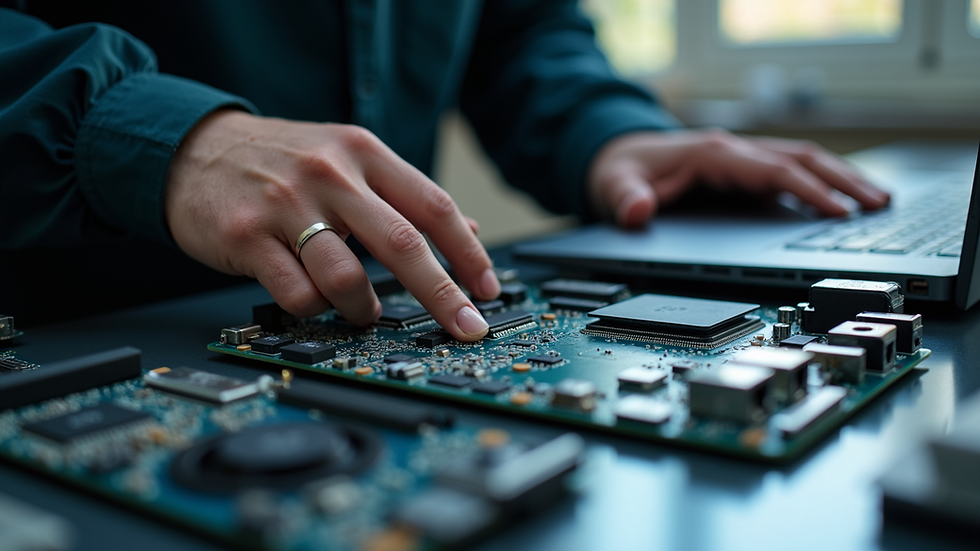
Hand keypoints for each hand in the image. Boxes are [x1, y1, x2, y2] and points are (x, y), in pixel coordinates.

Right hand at [164, 111, 499, 340]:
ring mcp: (286, 205)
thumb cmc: (280, 162)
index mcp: (363, 153)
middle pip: (403, 243)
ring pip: (347, 278)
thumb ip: (402, 194)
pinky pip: (297, 293)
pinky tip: (313, 300)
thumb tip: (466, 231)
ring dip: (364, 309)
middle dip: (443, 295)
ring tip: (364, 312)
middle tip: (466, 326)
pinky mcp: (247, 236)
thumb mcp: (346, 159)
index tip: (488, 289)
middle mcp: (330, 175)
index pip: (433, 206)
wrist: (192, 150)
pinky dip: (314, 309)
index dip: (469, 253)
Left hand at [587, 129, 890, 227]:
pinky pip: (791, 172)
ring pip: (803, 161)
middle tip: (879, 205)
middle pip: (800, 159)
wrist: (615, 157)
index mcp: (711, 153)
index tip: (839, 211)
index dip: (807, 191)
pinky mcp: (744, 171)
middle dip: (842, 181)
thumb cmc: (620, 171)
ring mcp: (742, 159)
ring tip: (880, 202)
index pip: (771, 170)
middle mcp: (733, 150)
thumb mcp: (613, 187)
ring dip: (841, 179)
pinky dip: (822, 183)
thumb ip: (624, 201)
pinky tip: (845, 201)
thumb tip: (635, 213)